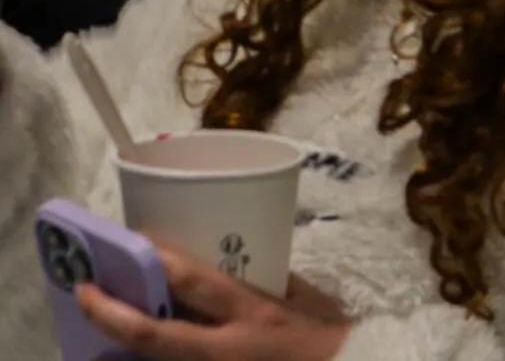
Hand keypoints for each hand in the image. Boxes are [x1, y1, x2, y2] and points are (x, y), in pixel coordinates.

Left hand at [75, 244, 347, 359]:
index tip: (130, 241)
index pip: (193, 280)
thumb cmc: (334, 338)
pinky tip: (128, 357)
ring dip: (116, 353)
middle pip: (152, 335)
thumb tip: (231, 267)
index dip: (153, 260)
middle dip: (109, 314)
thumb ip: (267, 286)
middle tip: (83, 293)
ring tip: (94, 339)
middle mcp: (226, 349)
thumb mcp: (306, 301)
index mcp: (254, 313)